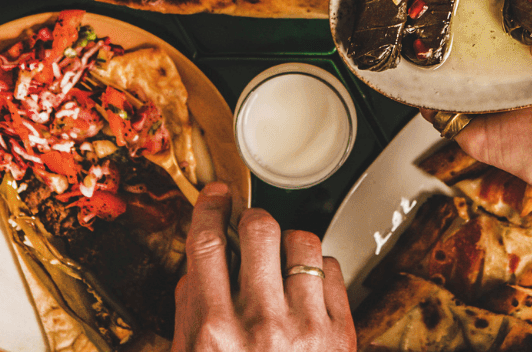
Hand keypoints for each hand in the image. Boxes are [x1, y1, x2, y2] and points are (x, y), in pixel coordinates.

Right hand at [172, 183, 352, 350]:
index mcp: (214, 333)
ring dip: (288, 245)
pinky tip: (305, 288)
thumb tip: (200, 263)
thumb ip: (191, 310)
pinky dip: (317, 271)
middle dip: (252, 222)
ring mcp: (305, 328)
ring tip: (281, 264)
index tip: (216, 197)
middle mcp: (260, 325)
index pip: (206, 245)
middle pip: (259, 231)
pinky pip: (332, 269)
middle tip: (250, 230)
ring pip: (303, 243)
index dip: (210, 209)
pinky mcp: (341, 333)